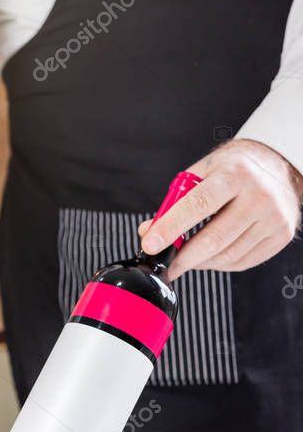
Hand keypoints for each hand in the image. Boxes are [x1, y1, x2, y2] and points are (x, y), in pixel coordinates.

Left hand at [139, 139, 302, 279]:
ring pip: (227, 255)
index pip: (198, 205)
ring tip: (186, 259)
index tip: (150, 244)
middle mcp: (259, 196)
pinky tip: (209, 257)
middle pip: (213, 239)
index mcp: (235, 175)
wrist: (277, 165)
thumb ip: (174, 202)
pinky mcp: (282, 235)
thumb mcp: (201, 173)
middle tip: (165, 266)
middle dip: (182, 258)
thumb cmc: (233, 169)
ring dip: (199, 262)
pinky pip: (243, 261)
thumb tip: (149, 231)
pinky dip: (219, 264)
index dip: (170, 228)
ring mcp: (274, 218)